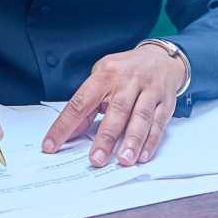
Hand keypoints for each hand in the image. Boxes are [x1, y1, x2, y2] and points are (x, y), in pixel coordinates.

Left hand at [42, 46, 185, 166]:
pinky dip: (151, 141)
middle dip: (106, 137)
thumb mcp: (101, 78)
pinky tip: (143, 155)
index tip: (51, 145)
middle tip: (96, 159)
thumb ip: (87, 105)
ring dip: (132, 141)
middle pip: (116, 111)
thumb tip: (72, 133)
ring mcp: (149, 91)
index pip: (80, 103)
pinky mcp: (165, 102)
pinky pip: (158, 123)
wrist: (161, 58)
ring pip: (141, 118)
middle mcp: (128, 81)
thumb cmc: (125, 71)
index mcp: (105, 75)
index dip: (64, 125)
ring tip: (123, 160)